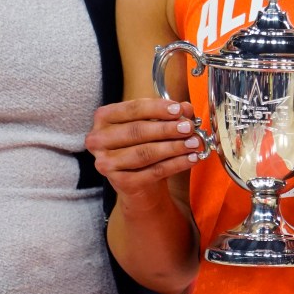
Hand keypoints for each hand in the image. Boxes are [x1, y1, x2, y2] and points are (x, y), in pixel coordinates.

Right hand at [85, 98, 202, 204]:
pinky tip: (191, 158)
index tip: (179, 109)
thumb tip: (186, 108)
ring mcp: (106, 162)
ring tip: (194, 143)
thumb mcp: (155, 127)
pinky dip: (176, 164)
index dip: (157, 108)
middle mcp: (98, 139)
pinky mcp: (120, 182)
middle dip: (167, 128)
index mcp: (104, 118)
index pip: (133, 109)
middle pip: (137, 131)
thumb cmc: (144, 148)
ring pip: (145, 152)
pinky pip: (153, 171)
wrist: (140, 186)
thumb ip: (169, 115)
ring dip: (174, 147)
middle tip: (189, 127)